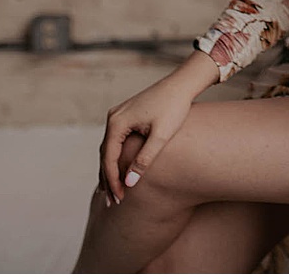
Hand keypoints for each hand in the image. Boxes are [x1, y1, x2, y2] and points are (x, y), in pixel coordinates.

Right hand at [97, 51, 218, 204]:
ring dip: (110, 170)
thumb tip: (129, 184)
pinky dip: (115, 158)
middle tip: (113, 203)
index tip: (120, 198)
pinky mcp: (125, 116)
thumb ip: (144, 160)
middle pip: (105, 155)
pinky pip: (115, 142)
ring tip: (112, 193)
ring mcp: (117, 116)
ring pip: (108, 149)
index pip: (109, 159)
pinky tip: (118, 172)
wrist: (182, 84)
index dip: (113, 181)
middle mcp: (113, 118)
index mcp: (117, 123)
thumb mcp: (161, 136)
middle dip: (109, 180)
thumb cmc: (175, 108)